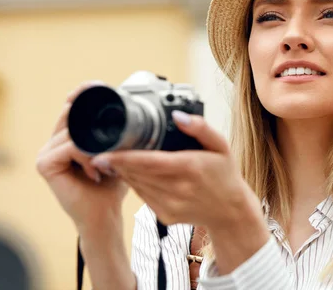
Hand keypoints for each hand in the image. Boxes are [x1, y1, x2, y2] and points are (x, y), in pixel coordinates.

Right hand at [36, 81, 128, 229]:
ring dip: (95, 146)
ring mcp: (46, 152)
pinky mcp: (44, 164)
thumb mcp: (119, 151)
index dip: (83, 92)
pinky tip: (95, 171)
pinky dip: (86, 155)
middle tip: (115, 141)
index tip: (99, 85)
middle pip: (72, 114)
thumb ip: (117, 132)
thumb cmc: (113, 185)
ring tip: (105, 166)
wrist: (105, 216)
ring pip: (73, 130)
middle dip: (94, 121)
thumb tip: (129, 105)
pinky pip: (69, 146)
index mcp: (68, 135)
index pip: (73, 105)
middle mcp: (54, 141)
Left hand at [89, 111, 262, 229]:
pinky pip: (143, 197)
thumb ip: (201, 128)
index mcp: (190, 168)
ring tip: (113, 159)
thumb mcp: (221, 146)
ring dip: (124, 173)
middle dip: (117, 162)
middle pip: (138, 173)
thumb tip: (177, 115)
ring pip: (137, 185)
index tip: (103, 152)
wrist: (230, 212)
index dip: (123, 158)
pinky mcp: (165, 216)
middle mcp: (178, 189)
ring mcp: (171, 205)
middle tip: (101, 149)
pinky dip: (135, 184)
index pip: (149, 162)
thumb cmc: (225, 174)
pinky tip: (133, 174)